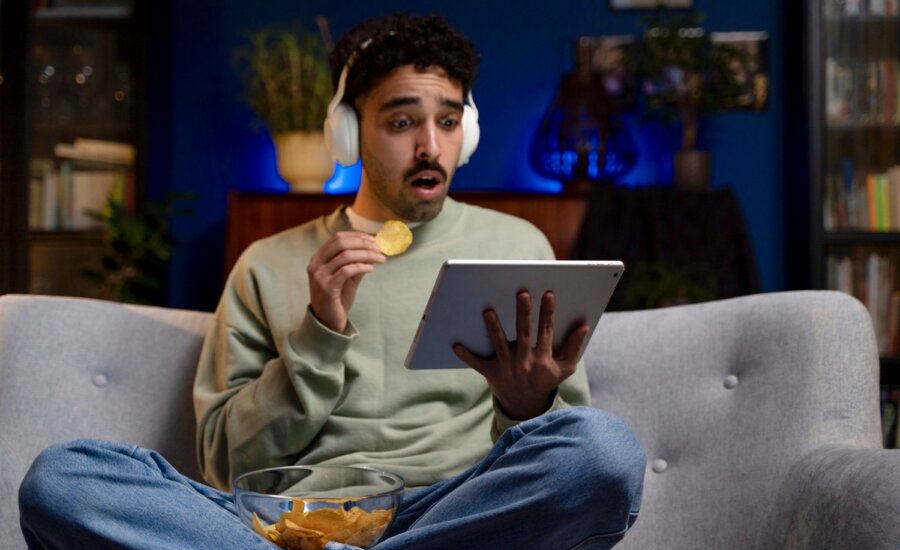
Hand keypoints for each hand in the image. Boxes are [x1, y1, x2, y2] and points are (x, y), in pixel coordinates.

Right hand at [307, 231, 384, 332]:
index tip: (374, 239)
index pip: (337, 238)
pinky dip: (361, 266)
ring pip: (345, 256)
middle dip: (363, 243)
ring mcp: (320, 276)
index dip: (357, 236)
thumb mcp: (348, 277)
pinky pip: (347, 271)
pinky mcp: (327, 288)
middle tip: (379, 248)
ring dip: (367, 254)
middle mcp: (316, 265)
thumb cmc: (338, 298)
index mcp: (318, 259)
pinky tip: (371, 269)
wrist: (328, 322)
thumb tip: (373, 249)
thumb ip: (357, 262)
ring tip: (381, 259)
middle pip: (341, 243)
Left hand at [453, 290, 589, 419]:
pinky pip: (477, 364)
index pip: (546, 332)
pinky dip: (466, 355)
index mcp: (543, 360)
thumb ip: (574, 347)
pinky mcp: (491, 374)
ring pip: (499, 345)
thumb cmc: (546, 381)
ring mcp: (507, 368)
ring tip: (489, 311)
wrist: (526, 407)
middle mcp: (525, 363)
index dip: (548, 313)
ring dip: (494, 328)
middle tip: (521, 294)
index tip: (548, 294)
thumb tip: (584, 326)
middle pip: (524, 334)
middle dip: (523, 313)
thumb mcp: (565, 368)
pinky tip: (454, 345)